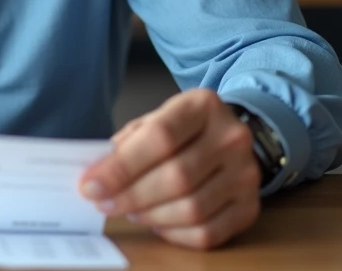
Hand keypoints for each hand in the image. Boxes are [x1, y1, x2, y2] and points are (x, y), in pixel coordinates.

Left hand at [78, 89, 261, 249]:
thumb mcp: (156, 119)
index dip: (122, 166)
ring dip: (151, 216)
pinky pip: (207, 233)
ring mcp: (246, 174)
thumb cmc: (183, 131)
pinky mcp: (250, 207)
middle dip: (131, 195)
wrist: (230, 137)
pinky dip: (174, 234)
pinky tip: (158, 223)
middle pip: (177, 176)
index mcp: (203, 106)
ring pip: (192, 209)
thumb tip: (98, 176)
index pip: (161, 137)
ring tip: (130, 210)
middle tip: (104, 203)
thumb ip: (129, 143)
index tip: (91, 184)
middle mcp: (231, 137)